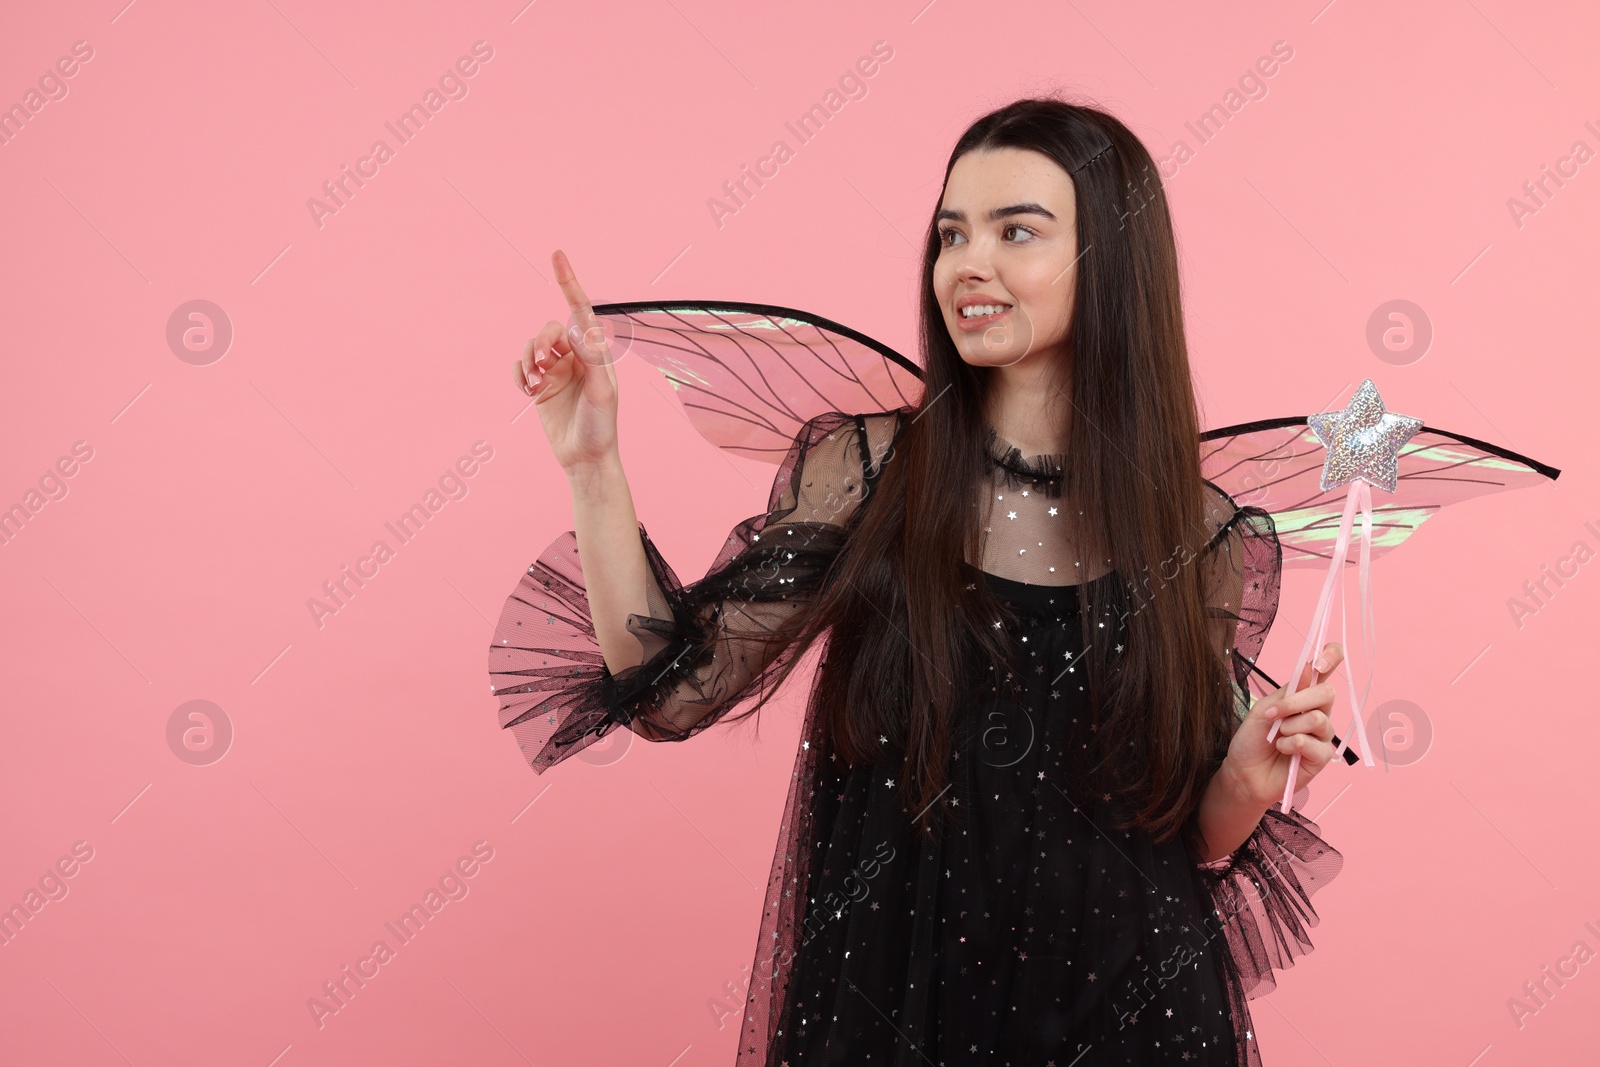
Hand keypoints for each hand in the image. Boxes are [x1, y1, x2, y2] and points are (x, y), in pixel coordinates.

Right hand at [513, 249, 621, 471]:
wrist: (585, 458)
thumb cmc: (601, 427)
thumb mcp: (602, 393)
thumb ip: (592, 360)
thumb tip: (577, 328)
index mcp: (595, 352)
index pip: (580, 310)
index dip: (568, 282)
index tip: (557, 254)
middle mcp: (576, 356)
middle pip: (549, 329)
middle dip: (541, 342)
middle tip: (544, 364)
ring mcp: (556, 370)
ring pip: (532, 346)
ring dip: (528, 359)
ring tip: (534, 382)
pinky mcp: (540, 386)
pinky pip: (521, 367)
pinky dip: (518, 373)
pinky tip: (526, 389)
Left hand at [1220, 642, 1343, 807]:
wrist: (1243, 771)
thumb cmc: (1252, 739)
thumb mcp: (1264, 708)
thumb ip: (1288, 691)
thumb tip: (1310, 666)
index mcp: (1304, 695)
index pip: (1328, 668)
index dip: (1331, 657)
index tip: (1319, 662)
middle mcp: (1318, 712)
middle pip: (1327, 693)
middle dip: (1297, 702)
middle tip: (1273, 713)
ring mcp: (1322, 735)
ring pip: (1318, 720)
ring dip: (1289, 727)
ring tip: (1276, 737)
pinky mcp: (1321, 757)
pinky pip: (1313, 744)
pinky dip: (1291, 745)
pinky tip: (1283, 750)